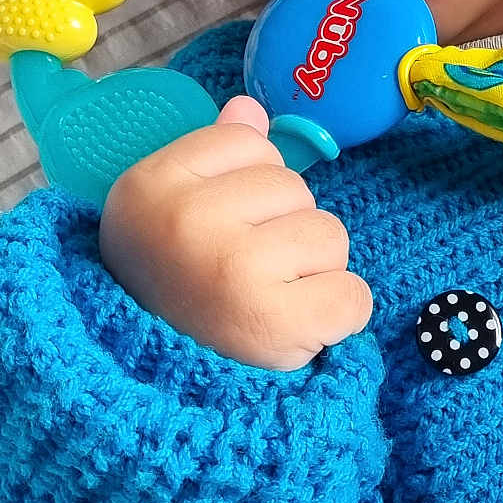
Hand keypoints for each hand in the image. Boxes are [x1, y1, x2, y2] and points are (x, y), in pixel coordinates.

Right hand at [98, 96, 373, 369]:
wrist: (149, 394)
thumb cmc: (172, 295)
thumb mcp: (168, 216)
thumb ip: (213, 157)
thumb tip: (249, 108)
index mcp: (150, 186)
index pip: (249, 142)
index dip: (250, 187)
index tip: (219, 231)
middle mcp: (186, 221)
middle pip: (294, 187)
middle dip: (284, 230)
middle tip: (240, 277)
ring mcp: (231, 268)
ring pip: (329, 234)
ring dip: (313, 272)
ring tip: (263, 303)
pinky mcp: (273, 320)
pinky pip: (353, 293)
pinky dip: (337, 317)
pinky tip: (293, 331)